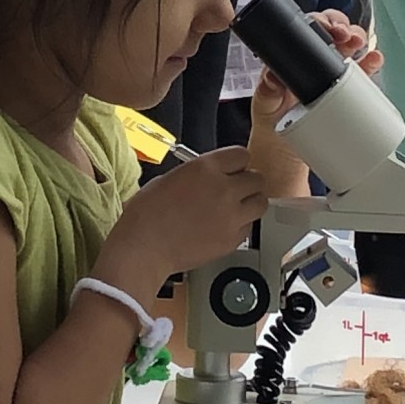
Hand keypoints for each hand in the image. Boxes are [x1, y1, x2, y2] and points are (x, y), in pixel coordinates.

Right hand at [95, 145, 269, 292]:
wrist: (144, 247)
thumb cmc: (146, 215)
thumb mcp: (169, 179)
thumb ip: (198, 175)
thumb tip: (211, 177)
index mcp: (206, 168)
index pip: (241, 156)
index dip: (237, 164)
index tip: (234, 170)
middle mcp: (224, 189)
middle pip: (257, 179)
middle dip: (247, 183)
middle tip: (236, 190)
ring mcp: (231, 215)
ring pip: (260, 203)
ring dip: (250, 204)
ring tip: (236, 209)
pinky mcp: (232, 239)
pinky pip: (249, 228)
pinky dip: (240, 227)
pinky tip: (224, 228)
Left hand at [251, 10, 378, 138]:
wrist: (284, 150)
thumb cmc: (272, 120)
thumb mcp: (265, 104)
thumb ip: (267, 90)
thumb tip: (272, 77)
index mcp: (294, 57)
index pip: (309, 29)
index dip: (320, 21)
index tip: (324, 26)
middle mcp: (316, 60)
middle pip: (334, 32)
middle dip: (342, 27)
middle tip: (344, 35)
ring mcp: (334, 73)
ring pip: (351, 47)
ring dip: (359, 39)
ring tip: (360, 44)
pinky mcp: (348, 90)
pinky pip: (363, 72)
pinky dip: (371, 63)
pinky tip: (374, 59)